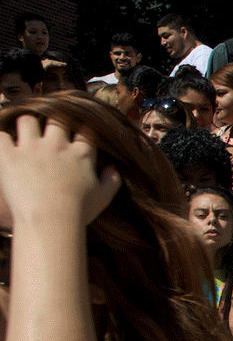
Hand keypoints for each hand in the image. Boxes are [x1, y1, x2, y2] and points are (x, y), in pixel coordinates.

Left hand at [0, 113, 120, 226]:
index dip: (83, 128)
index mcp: (81, 154)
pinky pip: (1, 135)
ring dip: (27, 125)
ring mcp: (31, 148)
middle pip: (56, 118)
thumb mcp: (103, 198)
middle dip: (54, 121)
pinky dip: (2, 138)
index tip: (79, 134)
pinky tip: (5, 145)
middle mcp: (57, 145)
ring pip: (27, 120)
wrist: (50, 222)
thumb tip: (113, 167)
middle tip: (50, 131)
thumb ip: (112, 180)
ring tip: (25, 134)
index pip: (85, 129)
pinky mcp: (8, 156)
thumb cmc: (78, 212)